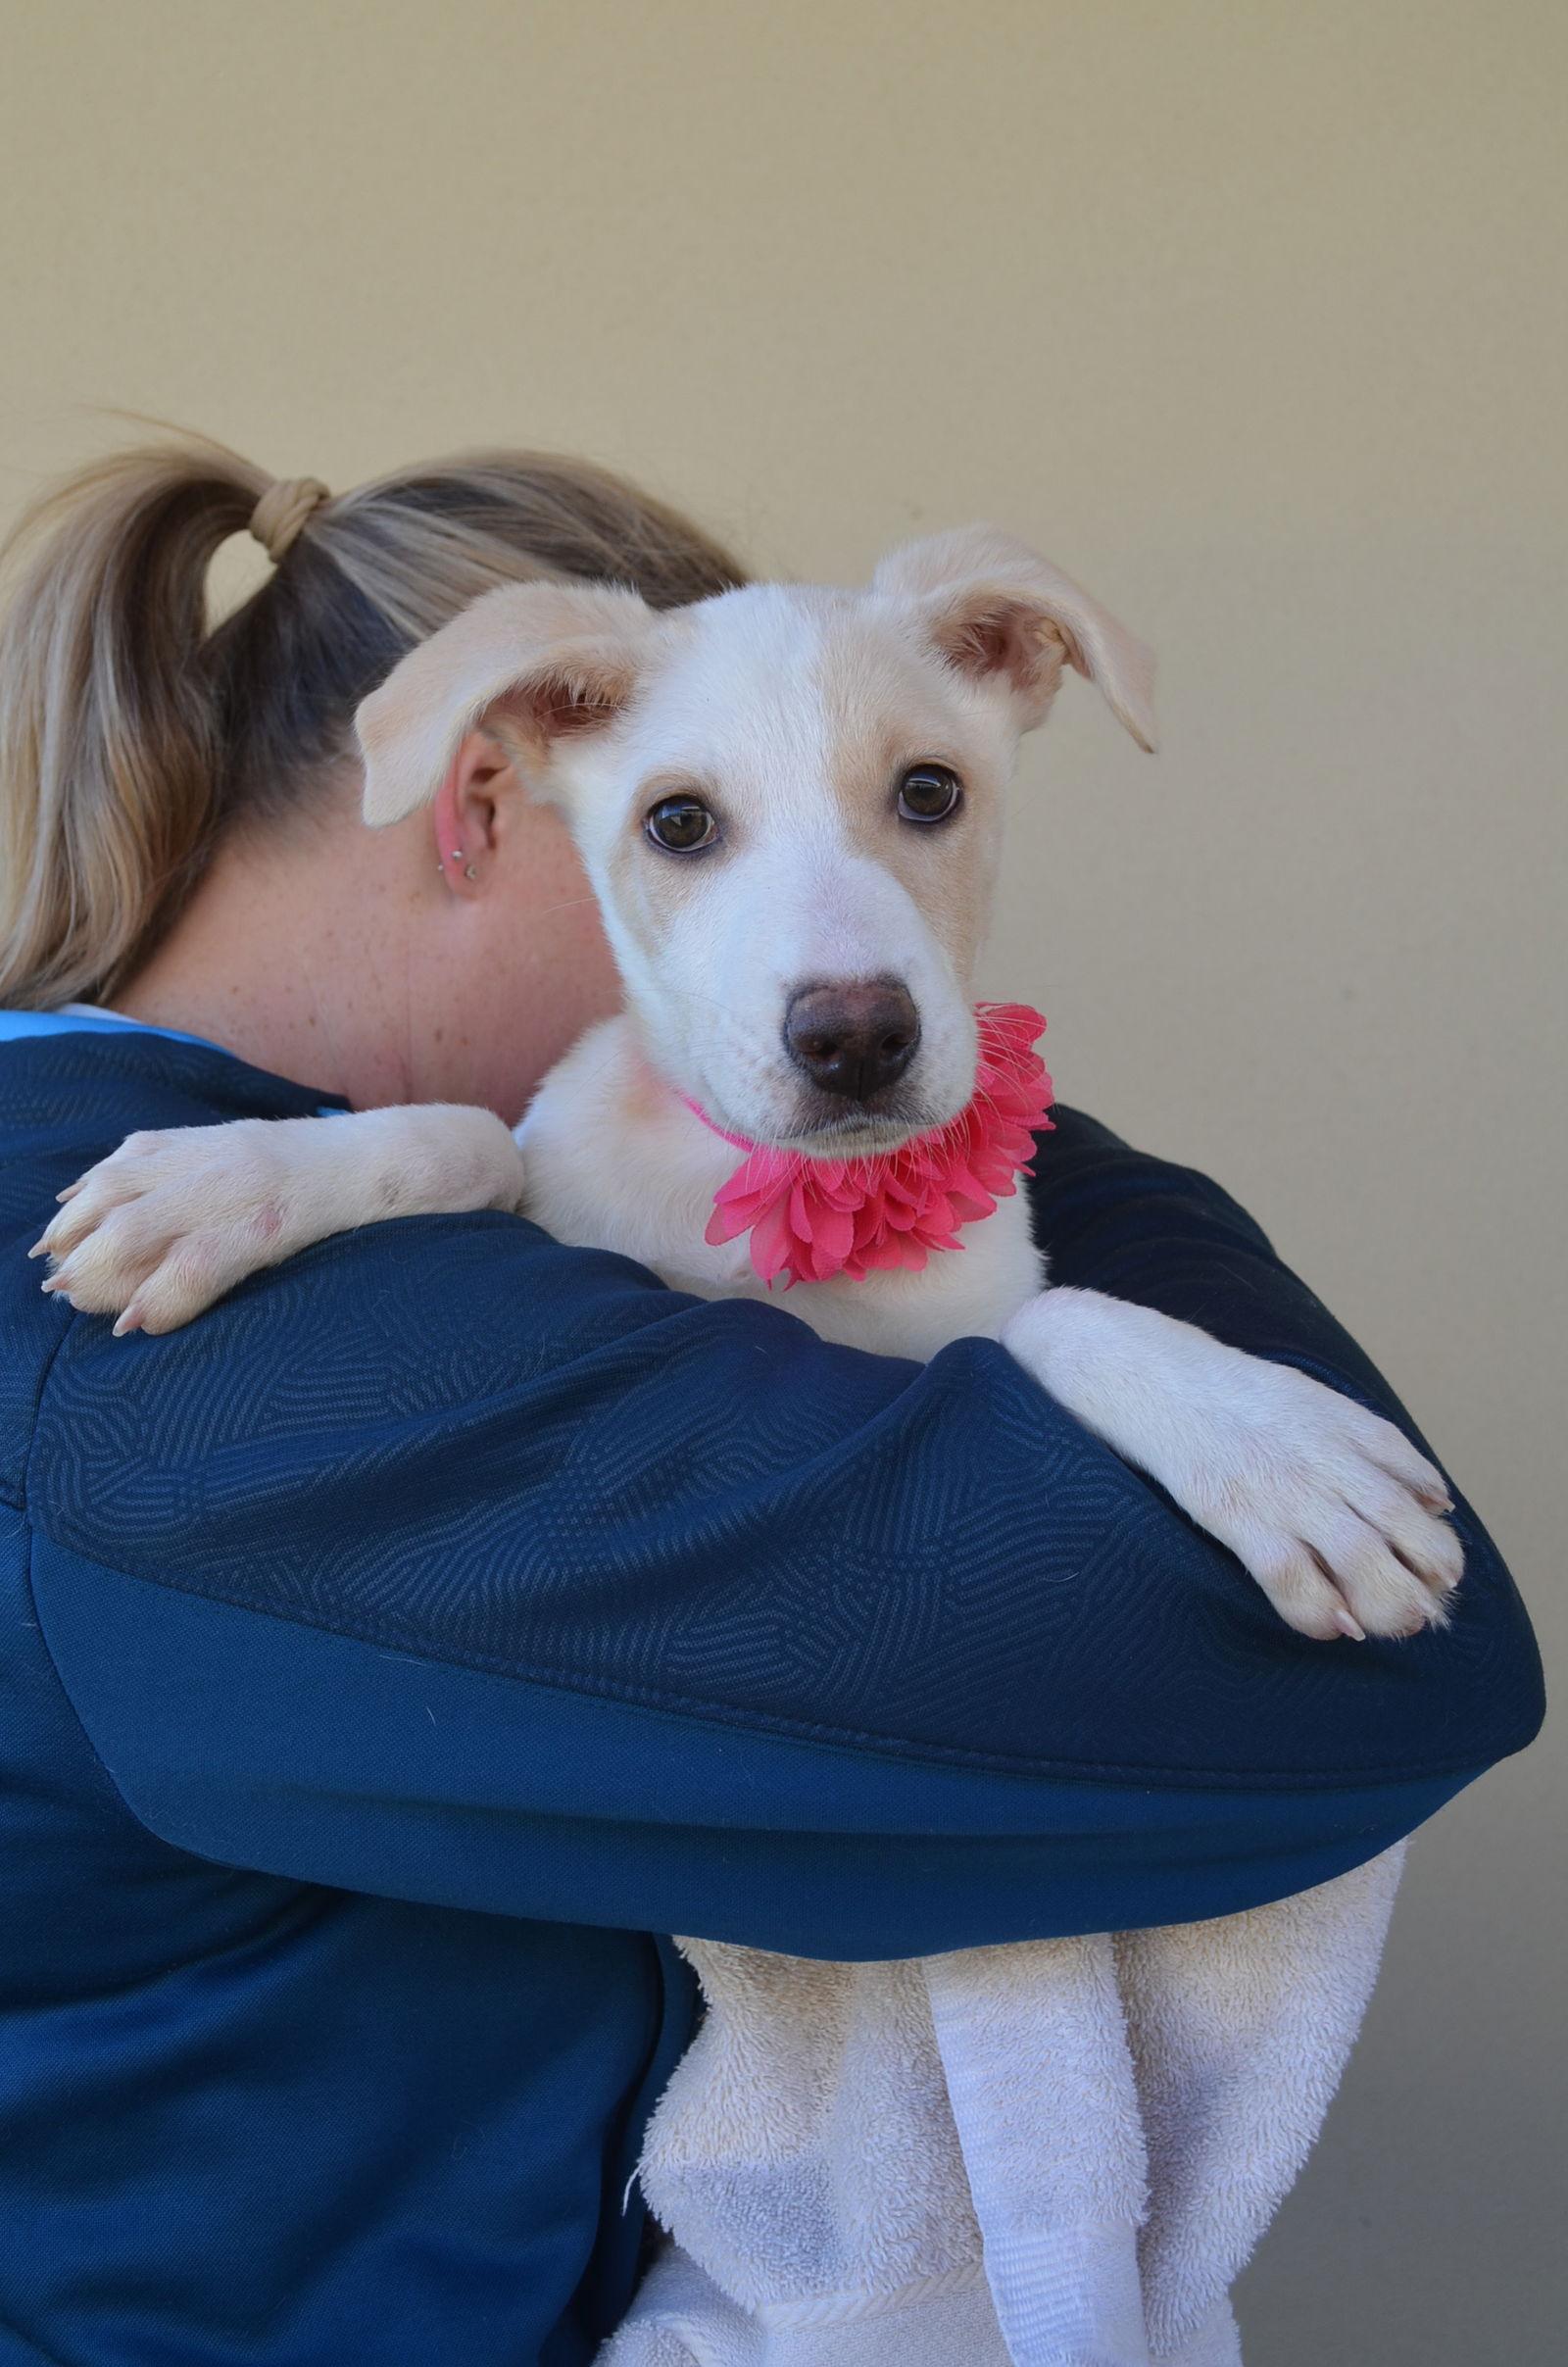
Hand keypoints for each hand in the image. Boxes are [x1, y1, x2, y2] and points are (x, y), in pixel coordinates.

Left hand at [32, 1105, 525, 1334]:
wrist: (436, 1153)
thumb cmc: (365, 1175)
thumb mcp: (285, 1167)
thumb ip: (234, 1184)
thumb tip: (181, 1226)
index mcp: (225, 1143)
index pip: (125, 1162)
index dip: (80, 1203)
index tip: (55, 1242)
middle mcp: (223, 1157)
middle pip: (116, 1195)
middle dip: (77, 1244)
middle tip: (63, 1290)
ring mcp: (249, 1186)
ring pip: (142, 1227)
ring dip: (101, 1272)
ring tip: (85, 1307)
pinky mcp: (280, 1218)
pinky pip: (203, 1259)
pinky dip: (162, 1294)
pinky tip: (140, 1324)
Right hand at [1002, 1286, 1462, 1640]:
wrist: (1137, 1368)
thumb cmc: (1217, 1392)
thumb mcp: (1304, 1398)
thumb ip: (1365, 1443)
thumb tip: (1429, 1496)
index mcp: (1339, 1423)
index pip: (1415, 1481)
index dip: (1438, 1535)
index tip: (1441, 1570)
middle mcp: (1320, 1454)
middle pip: (1403, 1524)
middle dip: (1426, 1578)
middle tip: (1421, 1609)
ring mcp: (1278, 1483)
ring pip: (1361, 1557)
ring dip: (1386, 1604)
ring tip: (1385, 1626)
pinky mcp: (1231, 1509)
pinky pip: (1292, 1575)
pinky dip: (1319, 1611)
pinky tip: (1327, 1626)